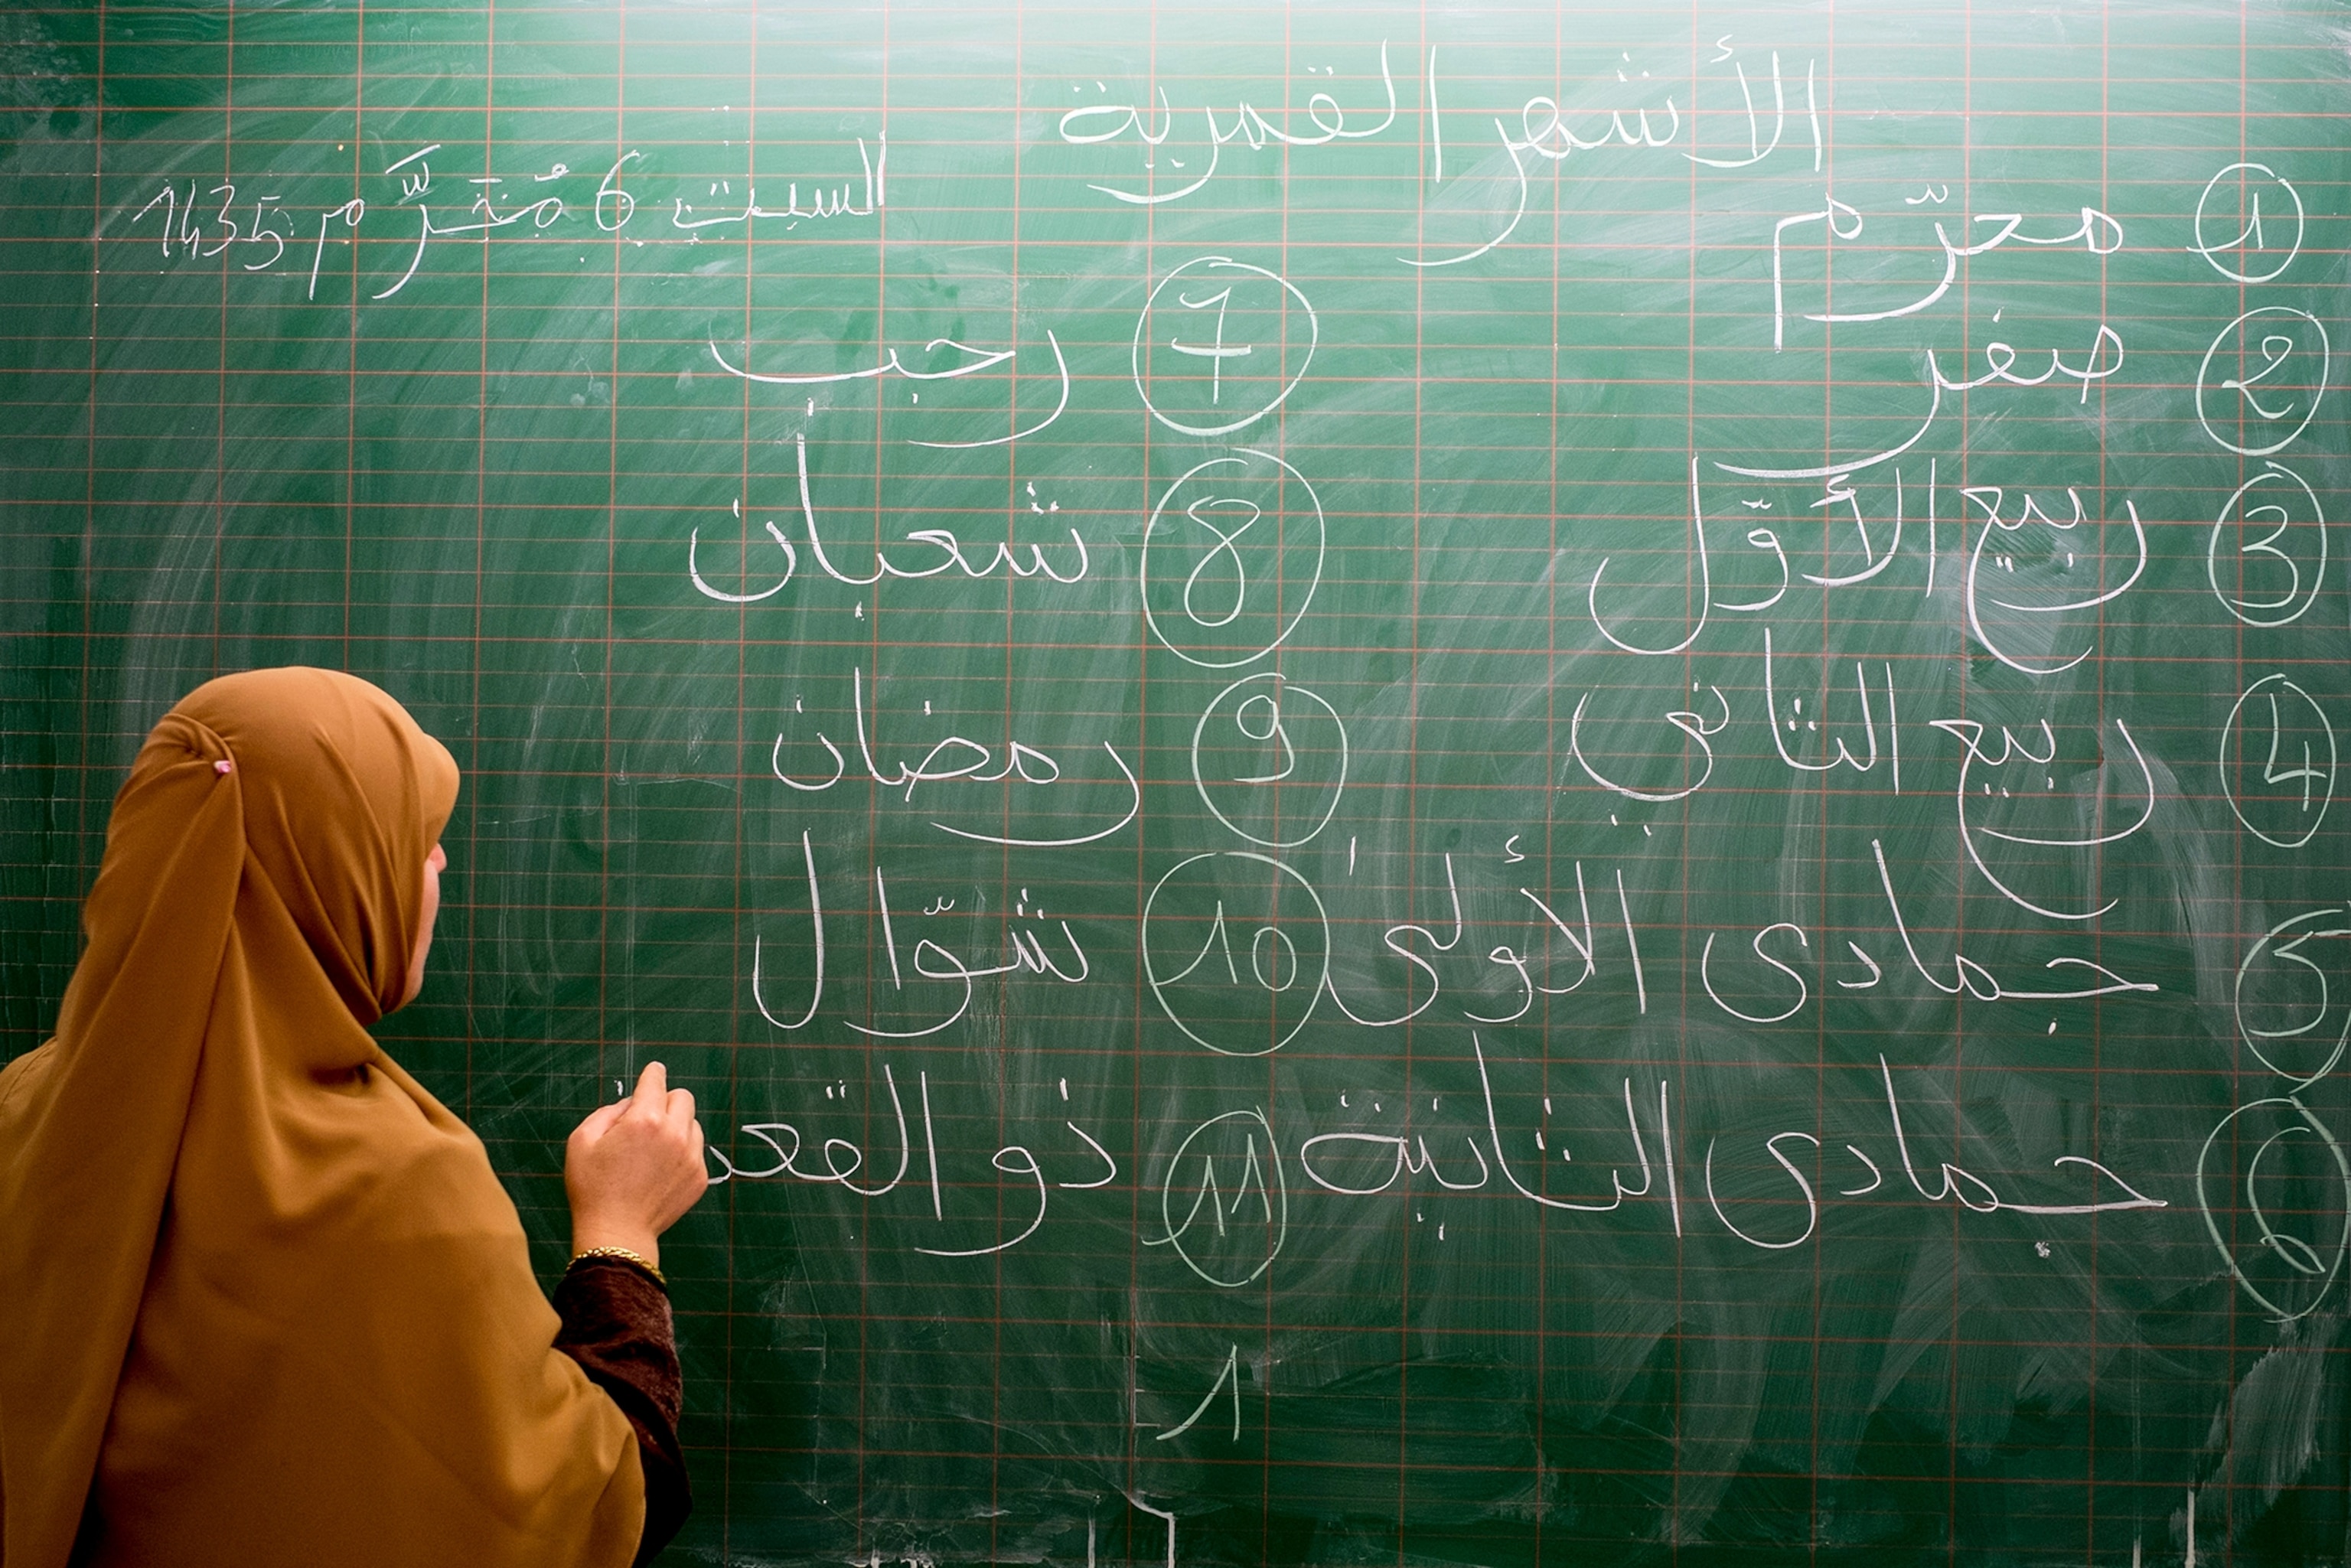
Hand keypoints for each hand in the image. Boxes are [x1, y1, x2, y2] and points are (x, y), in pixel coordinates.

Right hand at [565, 1061, 707, 1268]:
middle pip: (682, 1097)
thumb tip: (630, 1104)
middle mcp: (674, 1133)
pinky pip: (696, 1150)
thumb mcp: (582, 1140)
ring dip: (675, 1126)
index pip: (656, 1081)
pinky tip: (660, 1170)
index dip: (653, 1074)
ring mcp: (691, 1156)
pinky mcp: (699, 1176)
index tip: (654, 1071)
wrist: (616, 1233)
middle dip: (665, 1101)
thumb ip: (608, 1112)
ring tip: (652, 1149)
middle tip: (647, 1118)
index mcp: (644, 1120)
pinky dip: (682, 1151)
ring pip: (692, 1123)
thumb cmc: (592, 1188)